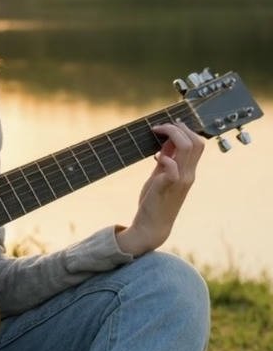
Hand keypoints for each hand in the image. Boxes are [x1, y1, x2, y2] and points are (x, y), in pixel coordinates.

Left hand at [116, 121, 204, 256]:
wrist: (152, 225)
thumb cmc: (155, 199)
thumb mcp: (161, 175)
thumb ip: (167, 158)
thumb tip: (168, 139)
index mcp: (188, 171)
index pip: (198, 143)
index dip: (185, 129)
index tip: (168, 125)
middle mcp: (188, 174)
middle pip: (195, 142)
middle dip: (178, 128)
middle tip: (160, 127)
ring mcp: (180, 181)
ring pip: (187, 149)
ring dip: (172, 135)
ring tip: (157, 133)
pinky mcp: (168, 187)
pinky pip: (173, 169)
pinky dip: (166, 159)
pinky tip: (156, 158)